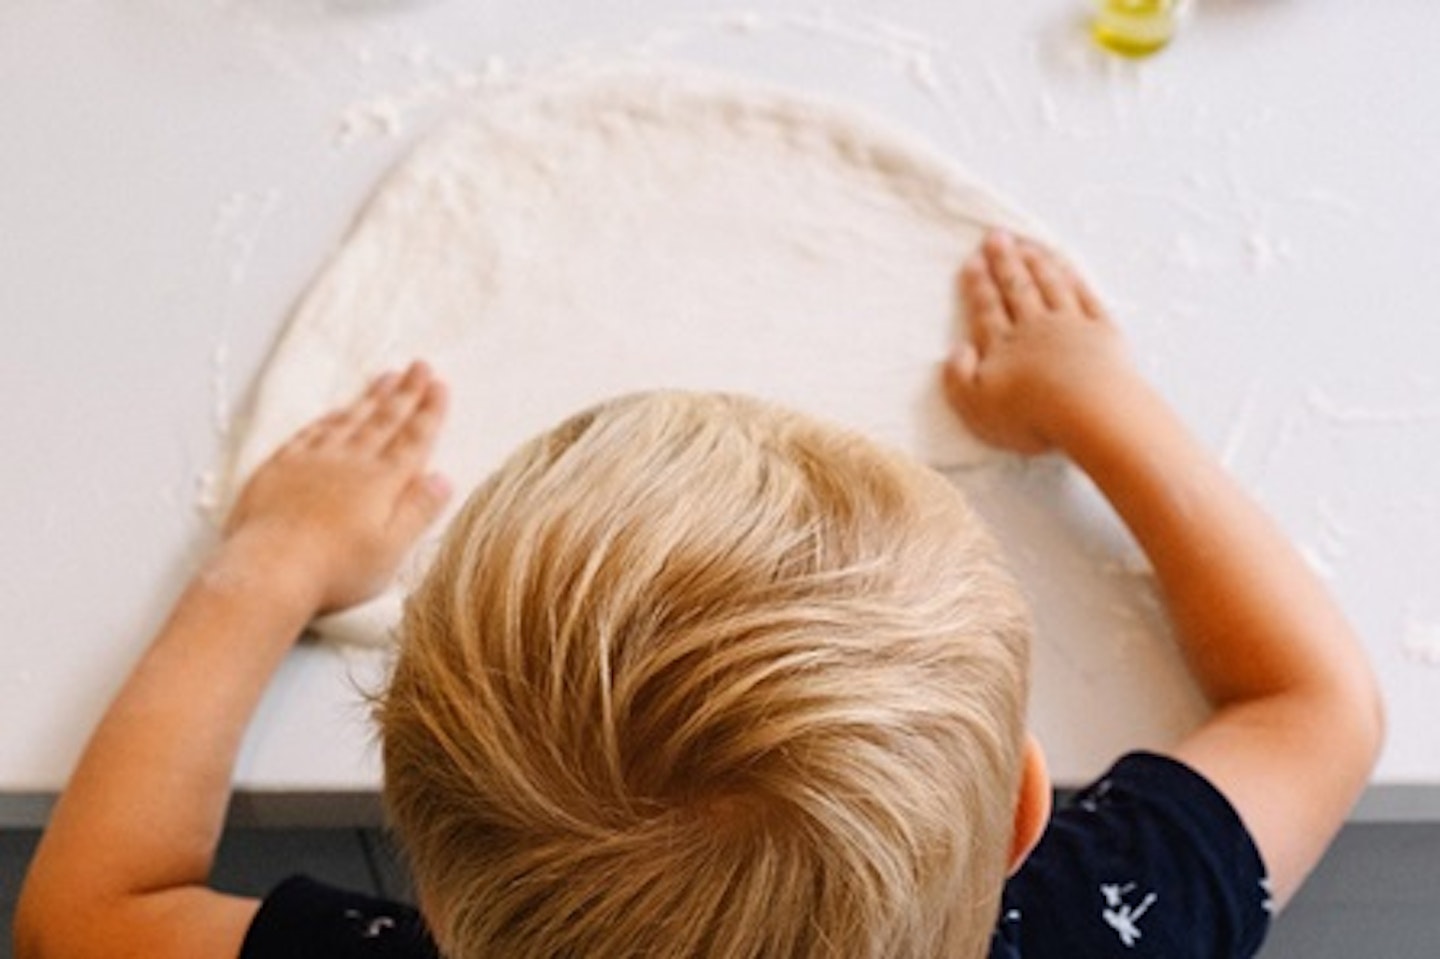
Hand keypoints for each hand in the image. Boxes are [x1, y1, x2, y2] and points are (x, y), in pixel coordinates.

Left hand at [224, 361, 451, 613]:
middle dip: (405, 392)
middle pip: (384, 421)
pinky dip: (328, 418)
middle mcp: (351, 462)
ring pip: (349, 420)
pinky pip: (310, 432)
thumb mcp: (391, 548)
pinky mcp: (280, 467)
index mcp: (382, 481)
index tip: (441, 385)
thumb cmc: (336, 568)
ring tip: (386, 377)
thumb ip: (419, 510)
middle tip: (420, 366)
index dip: (430, 412)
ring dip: (370, 398)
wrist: (270, 568)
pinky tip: (336, 411)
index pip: (414, 439)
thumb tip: (443, 478)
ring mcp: (313, 461)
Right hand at [942, 231, 1133, 454]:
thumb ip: (957, 377)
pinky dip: (1074, 279)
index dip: (978, 284)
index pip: (987, 309)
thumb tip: (957, 348)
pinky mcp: (1103, 332)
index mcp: (1003, 346)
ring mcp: (1071, 326)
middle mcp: (1035, 327)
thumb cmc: (1030, 416)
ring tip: (1027, 245)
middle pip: (1017, 289)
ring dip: (1037, 263)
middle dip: (1005, 262)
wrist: (1092, 413)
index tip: (973, 261)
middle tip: (996, 237)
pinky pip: (1086, 297)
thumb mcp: (975, 406)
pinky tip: (1067, 267)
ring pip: (1050, 286)